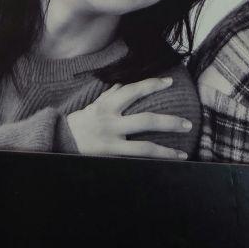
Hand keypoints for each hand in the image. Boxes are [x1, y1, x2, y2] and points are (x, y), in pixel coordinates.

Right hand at [66, 77, 191, 159]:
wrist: (60, 141)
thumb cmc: (80, 122)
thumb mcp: (93, 105)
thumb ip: (110, 96)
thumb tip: (124, 85)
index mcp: (108, 104)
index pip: (134, 90)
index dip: (153, 84)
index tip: (169, 82)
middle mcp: (111, 121)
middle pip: (146, 120)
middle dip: (169, 122)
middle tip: (188, 123)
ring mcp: (112, 141)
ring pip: (144, 146)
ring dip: (166, 151)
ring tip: (183, 153)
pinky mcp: (110, 156)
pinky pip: (135, 160)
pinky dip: (151, 162)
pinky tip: (165, 165)